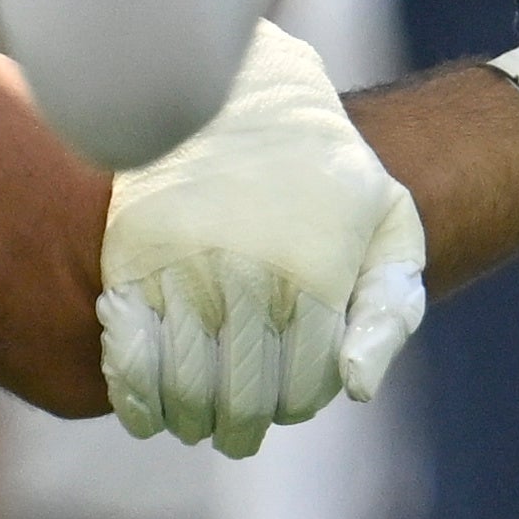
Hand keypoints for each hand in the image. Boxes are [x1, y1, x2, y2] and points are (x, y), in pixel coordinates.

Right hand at [98, 20, 425, 456]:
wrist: (249, 87)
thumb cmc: (329, 172)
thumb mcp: (389, 226)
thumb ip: (386, 311)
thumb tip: (356, 389)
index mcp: (317, 274)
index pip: (302, 388)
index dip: (296, 405)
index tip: (287, 400)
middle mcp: (251, 276)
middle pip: (242, 397)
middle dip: (241, 426)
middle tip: (235, 431)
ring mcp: (187, 266)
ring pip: (185, 387)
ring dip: (189, 419)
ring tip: (195, 422)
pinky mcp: (132, 255)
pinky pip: (129, 355)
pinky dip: (135, 397)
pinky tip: (147, 408)